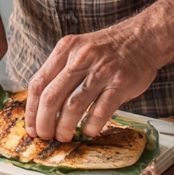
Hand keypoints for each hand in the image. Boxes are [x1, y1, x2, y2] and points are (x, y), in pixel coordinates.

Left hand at [25, 20, 160, 141]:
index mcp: (65, 49)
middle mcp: (81, 58)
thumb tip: (41, 105)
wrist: (143, 38)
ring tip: (64, 136)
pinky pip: (100, 112)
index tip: (30, 126)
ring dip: (65, 127)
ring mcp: (101, 71)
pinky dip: (90, 126)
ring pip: (73, 107)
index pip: (38, 83)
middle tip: (45, 136)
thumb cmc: (106, 49)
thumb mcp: (78, 49)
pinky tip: (88, 130)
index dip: (31, 110)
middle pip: (51, 97)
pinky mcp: (120, 84)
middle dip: (44, 123)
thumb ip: (60, 70)